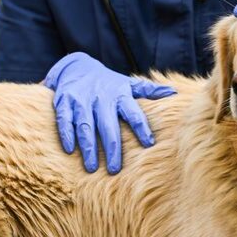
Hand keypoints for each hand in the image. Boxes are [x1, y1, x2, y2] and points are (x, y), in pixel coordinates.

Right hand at [44, 52, 175, 173]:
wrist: (76, 66)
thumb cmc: (108, 83)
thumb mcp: (128, 84)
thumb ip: (148, 90)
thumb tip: (173, 92)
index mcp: (120, 95)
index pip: (133, 113)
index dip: (142, 128)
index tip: (149, 144)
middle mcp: (101, 98)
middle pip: (108, 125)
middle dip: (112, 148)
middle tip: (115, 169)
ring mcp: (82, 100)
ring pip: (85, 126)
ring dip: (88, 147)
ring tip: (92, 168)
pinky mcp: (64, 102)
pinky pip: (65, 120)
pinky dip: (66, 134)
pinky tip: (69, 150)